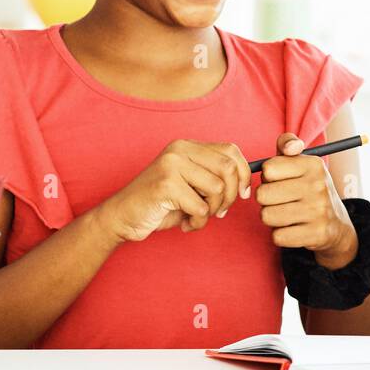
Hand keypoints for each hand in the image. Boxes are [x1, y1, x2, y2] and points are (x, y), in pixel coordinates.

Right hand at [100, 140, 250, 242]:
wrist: (122, 217)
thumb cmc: (161, 204)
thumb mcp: (191, 185)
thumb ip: (214, 177)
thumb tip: (247, 182)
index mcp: (187, 146)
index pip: (231, 151)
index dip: (243, 173)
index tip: (242, 194)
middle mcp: (179, 150)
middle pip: (228, 168)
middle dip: (230, 196)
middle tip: (219, 211)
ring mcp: (171, 165)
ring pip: (217, 189)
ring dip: (212, 211)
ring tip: (197, 217)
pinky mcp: (165, 184)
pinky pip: (201, 207)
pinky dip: (198, 222)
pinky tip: (184, 223)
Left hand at [256, 133, 356, 268]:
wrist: (336, 224)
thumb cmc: (308, 188)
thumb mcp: (301, 162)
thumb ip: (287, 143)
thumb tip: (292, 147)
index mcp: (314, 164)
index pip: (268, 169)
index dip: (268, 177)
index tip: (281, 181)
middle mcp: (318, 185)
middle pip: (263, 194)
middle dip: (267, 200)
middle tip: (282, 200)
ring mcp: (319, 211)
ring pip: (267, 216)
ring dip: (272, 218)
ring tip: (287, 214)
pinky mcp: (316, 234)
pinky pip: (277, 237)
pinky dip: (280, 235)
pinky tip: (294, 228)